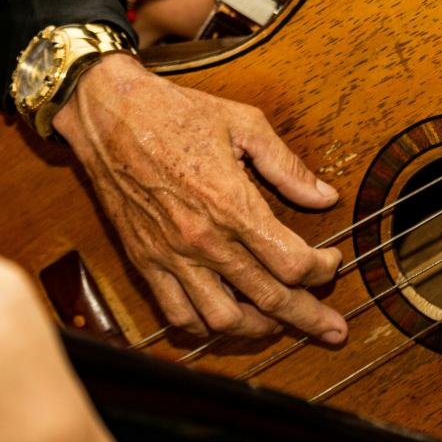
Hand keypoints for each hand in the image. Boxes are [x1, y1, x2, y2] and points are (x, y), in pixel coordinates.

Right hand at [53, 54, 347, 340]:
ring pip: (224, 320)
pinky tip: (227, 319)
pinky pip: (177, 314)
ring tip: (279, 323)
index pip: (292, 263)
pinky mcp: (145, 261)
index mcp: (232, 205)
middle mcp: (203, 240)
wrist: (107, 112)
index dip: (322, 270)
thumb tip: (325, 196)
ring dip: (260, 328)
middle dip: (309, 318)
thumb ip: (288, 167)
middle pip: (270, 300)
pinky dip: (206, 327)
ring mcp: (171, 256)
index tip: (332, 262)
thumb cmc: (176, 112)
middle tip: (334, 329)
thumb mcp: (245, 123)